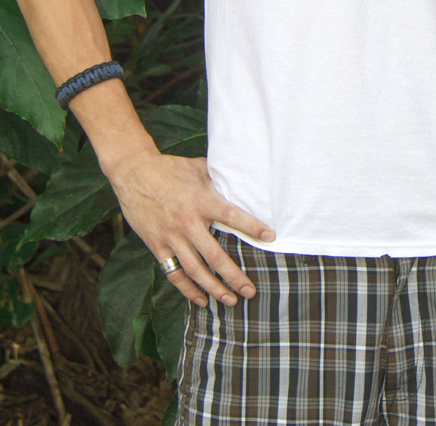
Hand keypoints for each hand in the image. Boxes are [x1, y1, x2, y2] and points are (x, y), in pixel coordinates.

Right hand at [110, 151, 275, 306]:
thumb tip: (240, 179)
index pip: (231, 216)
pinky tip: (201, 300)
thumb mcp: (197, 167)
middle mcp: (187, 222)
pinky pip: (174, 272)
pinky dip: (187, 289)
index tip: (269, 236)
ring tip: (231, 300)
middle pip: (215, 255)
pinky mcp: (156, 245)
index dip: (251, 227)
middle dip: (234, 276)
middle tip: (250, 290)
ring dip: (214, 288)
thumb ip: (218, 178)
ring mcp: (171, 236)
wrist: (133, 172)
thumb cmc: (169, 168)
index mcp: (201, 201)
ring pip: (195, 270)